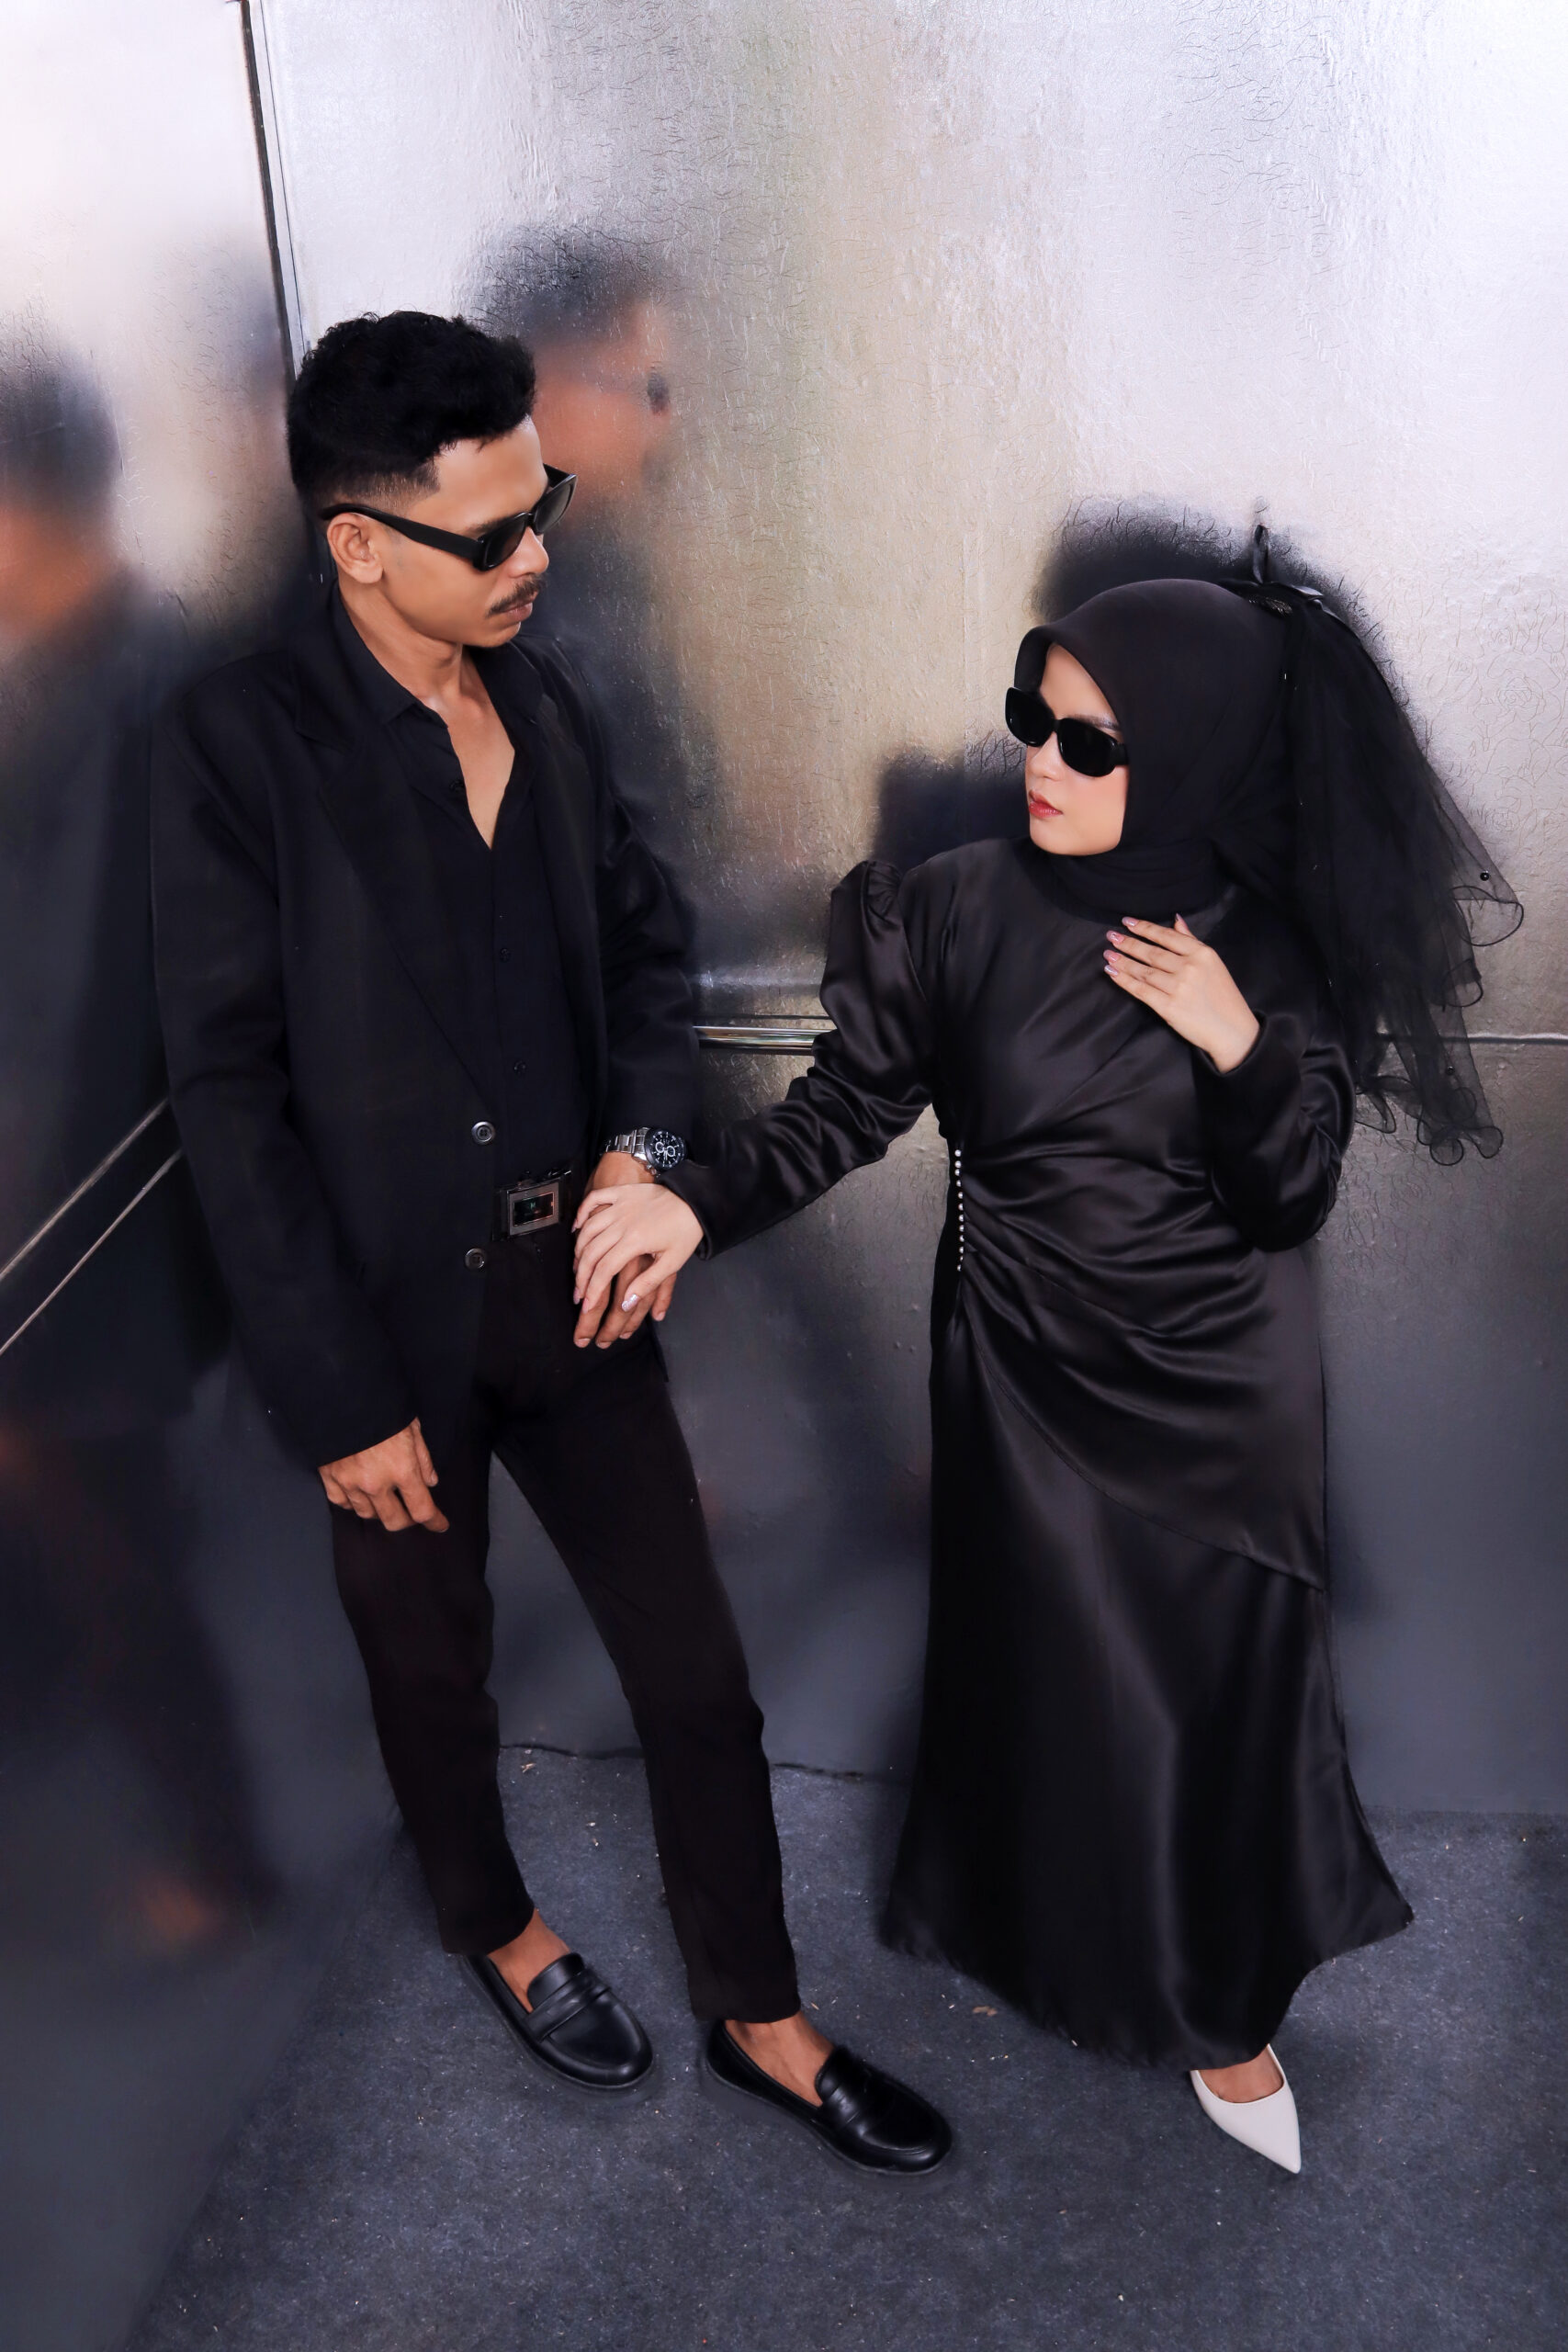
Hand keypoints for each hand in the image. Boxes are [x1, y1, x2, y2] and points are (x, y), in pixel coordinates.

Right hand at [319, 1417, 449, 1532]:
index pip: (422, 1509)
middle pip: (394, 1521)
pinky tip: (360, 1494)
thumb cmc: (381, 1407)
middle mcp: (375, 1483)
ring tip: (385, 1500)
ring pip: (367, 1514)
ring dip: (380, 1511)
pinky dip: (353, 1502)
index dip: (434, 1521)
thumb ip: (423, 1458)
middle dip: (407, 1521)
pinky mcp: (330, 1478)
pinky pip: (342, 1503)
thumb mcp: (412, 1427)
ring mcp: (350, 1483)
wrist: (341, 1395)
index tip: (440, 1524)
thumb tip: (429, 1482)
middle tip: (412, 1514)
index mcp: (402, 1470)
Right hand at [573, 1180, 703, 1348]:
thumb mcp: (672, 1263)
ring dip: (579, 1249)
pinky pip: (594, 1199)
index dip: (592, 1290)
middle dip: (581, 1275)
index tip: (586, 1305)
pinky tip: (577, 1227)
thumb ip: (647, 1284)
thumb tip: (625, 1304)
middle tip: (579, 1291)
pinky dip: (582, 1212)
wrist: (696, 1200)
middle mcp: (622, 1223)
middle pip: (591, 1252)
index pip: (604, 1270)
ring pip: (588, 1229)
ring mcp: (620, 1205)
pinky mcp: (622, 1192)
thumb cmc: (686, 1232)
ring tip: (578, 1267)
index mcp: (635, 1241)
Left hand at [1103, 915, 1260, 1071]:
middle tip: (1111, 936)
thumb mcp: (1213, 962)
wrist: (1232, 1030)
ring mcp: (1178, 988)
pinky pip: (1141, 990)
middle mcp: (1190, 968)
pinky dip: (1124, 980)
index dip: (1144, 928)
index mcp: (1202, 954)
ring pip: (1143, 971)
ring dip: (1123, 961)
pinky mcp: (1169, 1007)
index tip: (1126, 922)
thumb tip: (1176, 919)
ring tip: (1108, 954)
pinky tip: (1113, 972)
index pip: (1167, 936)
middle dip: (1128, 943)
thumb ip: (1191, 941)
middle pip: (1151, 953)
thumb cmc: (1223, 996)